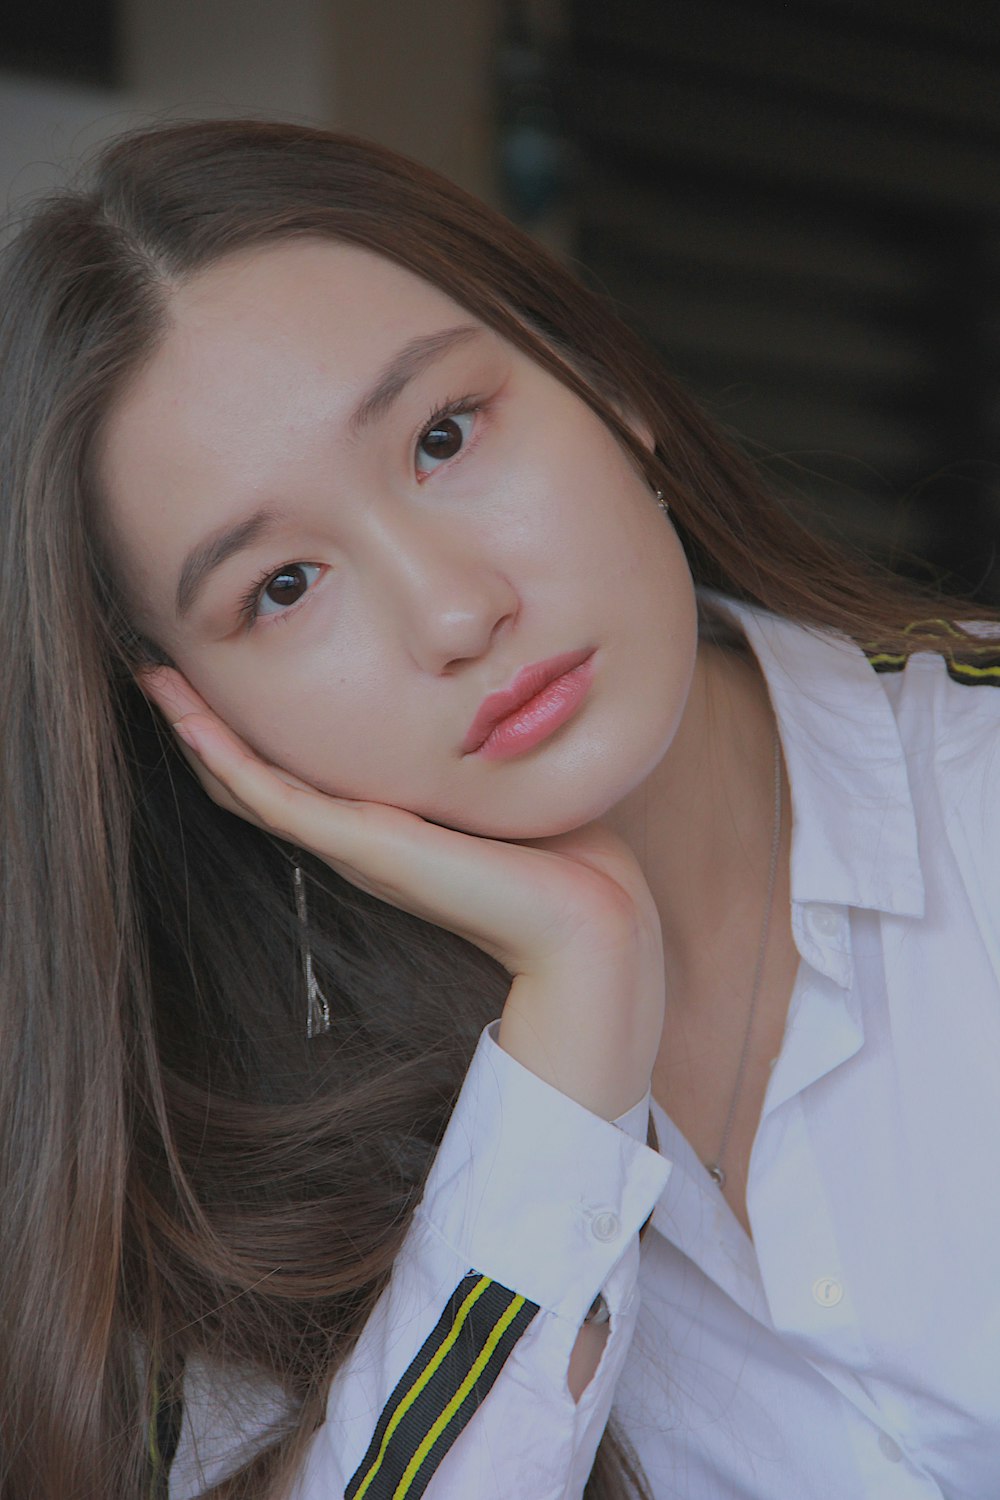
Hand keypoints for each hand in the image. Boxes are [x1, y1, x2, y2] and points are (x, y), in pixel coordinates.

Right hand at [141, 668, 664, 1118]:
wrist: (586, 925)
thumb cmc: (560, 857)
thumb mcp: (501, 783)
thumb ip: (476, 750)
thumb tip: (494, 697)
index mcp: (378, 822)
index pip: (292, 767)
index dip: (244, 722)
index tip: (214, 665)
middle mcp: (352, 835)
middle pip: (252, 773)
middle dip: (202, 719)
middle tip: (154, 663)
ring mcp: (350, 844)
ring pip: (246, 782)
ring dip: (194, 730)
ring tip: (152, 677)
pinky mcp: (363, 847)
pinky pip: (272, 797)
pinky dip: (225, 756)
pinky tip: (187, 718)